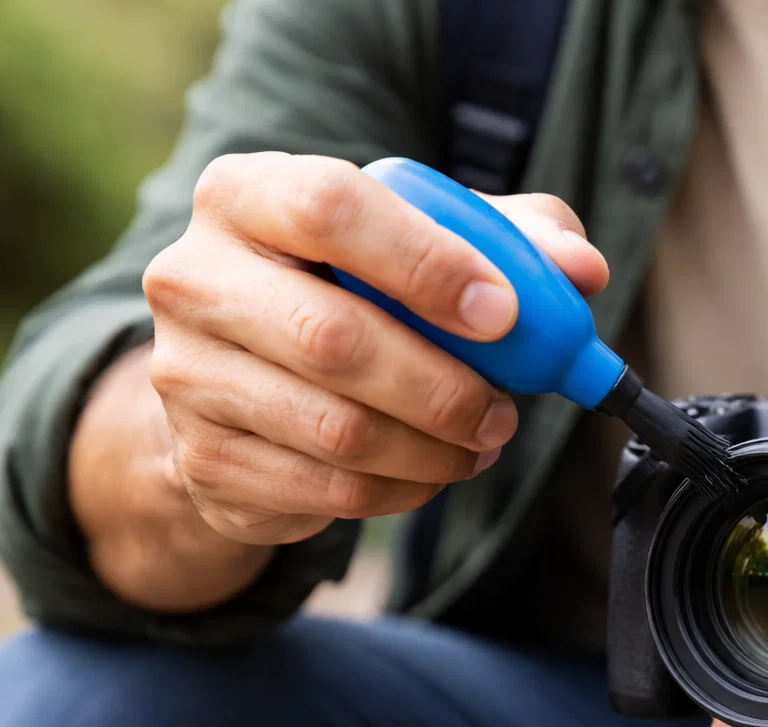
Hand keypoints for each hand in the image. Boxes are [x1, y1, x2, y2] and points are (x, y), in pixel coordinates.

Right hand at [140, 151, 607, 544]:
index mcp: (246, 194)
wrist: (237, 380)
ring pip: (336, 430)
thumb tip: (582, 269)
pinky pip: (328, 491)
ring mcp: (186, 374)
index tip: (504, 313)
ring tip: (482, 440)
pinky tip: (432, 471)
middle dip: (444, 385)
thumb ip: (511, 239)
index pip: (329, 208)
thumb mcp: (427, 241)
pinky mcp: (204, 460)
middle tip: (508, 409)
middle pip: (332, 338)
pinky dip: (402, 491)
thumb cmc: (351, 289)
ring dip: (434, 448)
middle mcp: (193, 277)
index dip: (426, 262)